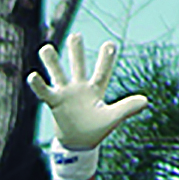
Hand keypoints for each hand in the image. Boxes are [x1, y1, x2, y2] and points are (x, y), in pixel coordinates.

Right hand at [27, 34, 147, 150]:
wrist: (78, 143)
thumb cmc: (96, 129)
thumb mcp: (113, 118)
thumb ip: (127, 108)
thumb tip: (146, 101)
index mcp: (96, 89)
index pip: (102, 72)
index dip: (106, 59)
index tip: (110, 44)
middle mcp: (80, 87)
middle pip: (78, 66)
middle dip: (76, 52)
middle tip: (76, 36)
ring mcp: (66, 94)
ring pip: (58, 74)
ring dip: (52, 62)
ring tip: (46, 48)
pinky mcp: (55, 102)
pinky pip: (45, 92)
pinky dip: (38, 85)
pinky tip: (32, 76)